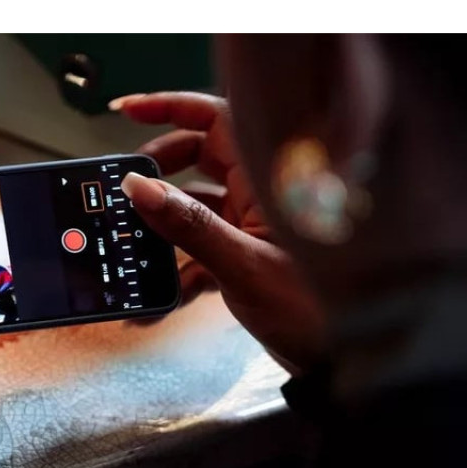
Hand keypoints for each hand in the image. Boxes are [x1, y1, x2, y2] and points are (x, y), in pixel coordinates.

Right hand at [113, 92, 324, 371]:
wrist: (338, 360)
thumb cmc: (316, 311)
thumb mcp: (242, 266)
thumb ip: (188, 226)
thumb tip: (141, 188)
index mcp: (270, 178)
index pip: (215, 119)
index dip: (169, 107)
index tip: (128, 110)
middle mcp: (262, 193)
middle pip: (197, 157)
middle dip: (158, 172)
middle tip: (129, 188)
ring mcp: (254, 222)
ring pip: (194, 204)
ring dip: (163, 227)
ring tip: (136, 245)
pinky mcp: (246, 253)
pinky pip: (200, 245)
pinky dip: (178, 266)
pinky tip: (163, 293)